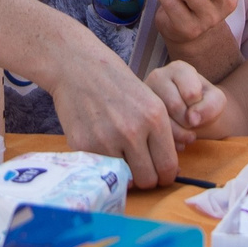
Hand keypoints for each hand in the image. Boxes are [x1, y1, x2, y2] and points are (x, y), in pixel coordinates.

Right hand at [47, 44, 179, 187]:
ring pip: (125, 179)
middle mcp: (132, 131)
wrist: (78, 67)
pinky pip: (100, 169)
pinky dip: (102, 163)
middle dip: (146, 178)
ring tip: (119, 154)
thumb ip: (160, 135)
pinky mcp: (84, 145)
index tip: (159, 174)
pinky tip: (100, 144)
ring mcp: (106, 140)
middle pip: (148, 179)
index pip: (168, 167)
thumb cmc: (116, 83)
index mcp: (154, 117)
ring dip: (124, 172)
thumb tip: (170, 171)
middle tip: (139, 169)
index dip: (165, 176)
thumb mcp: (149, 101)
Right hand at [144, 61, 226, 144]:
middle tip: (193, 125)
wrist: (194, 118)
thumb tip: (191, 119)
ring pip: (160, 120)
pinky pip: (150, 131)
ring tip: (187, 134)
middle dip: (188, 122)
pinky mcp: (138, 114)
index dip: (200, 108)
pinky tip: (175, 139)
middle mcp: (157, 76)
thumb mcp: (217, 102)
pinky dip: (168, 142)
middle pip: (174, 106)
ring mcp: (144, 95)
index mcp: (179, 69)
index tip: (199, 109)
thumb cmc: (205, 105)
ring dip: (179, 134)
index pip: (191, 94)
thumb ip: (210, 105)